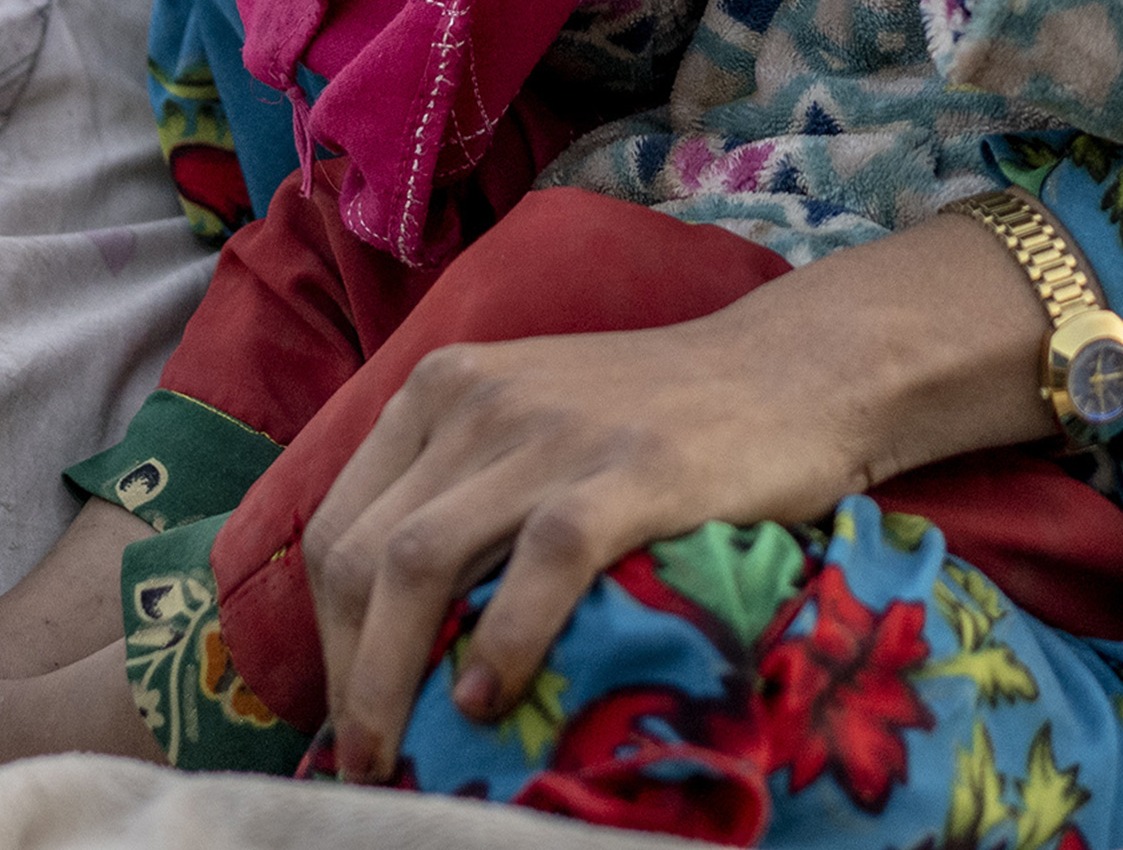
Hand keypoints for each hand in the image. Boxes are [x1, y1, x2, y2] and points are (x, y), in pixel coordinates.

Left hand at [296, 214, 1056, 779]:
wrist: (797, 368)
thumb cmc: (663, 415)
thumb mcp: (534, 422)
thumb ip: (464, 489)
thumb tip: (399, 625)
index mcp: (442, 389)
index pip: (336, 525)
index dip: (324, 635)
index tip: (347, 707)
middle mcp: (478, 400)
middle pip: (360, 556)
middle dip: (346, 674)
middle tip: (365, 754)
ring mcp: (551, 433)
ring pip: (418, 565)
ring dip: (390, 679)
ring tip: (397, 754)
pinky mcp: (628, 470)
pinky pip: (536, 564)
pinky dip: (500, 644)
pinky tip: (489, 702)